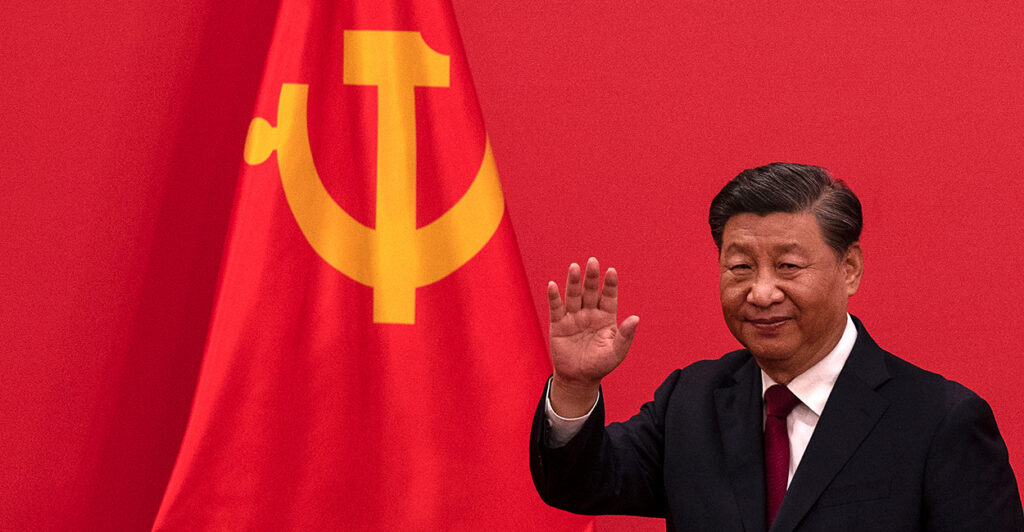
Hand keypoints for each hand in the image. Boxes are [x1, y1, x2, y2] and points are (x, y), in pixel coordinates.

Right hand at [547, 257, 638, 416]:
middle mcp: (590, 313)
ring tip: (574, 267)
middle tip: (593, 261)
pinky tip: (553, 285)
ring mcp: (574, 317)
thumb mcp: (617, 352)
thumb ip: (626, 335)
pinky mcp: (558, 324)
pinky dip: (554, 297)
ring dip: (574, 282)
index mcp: (606, 317)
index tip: (611, 271)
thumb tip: (636, 318)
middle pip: (590, 291)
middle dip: (592, 277)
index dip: (610, 284)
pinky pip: (556, 308)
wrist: (579, 379)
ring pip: (574, 296)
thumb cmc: (600, 365)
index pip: (609, 296)